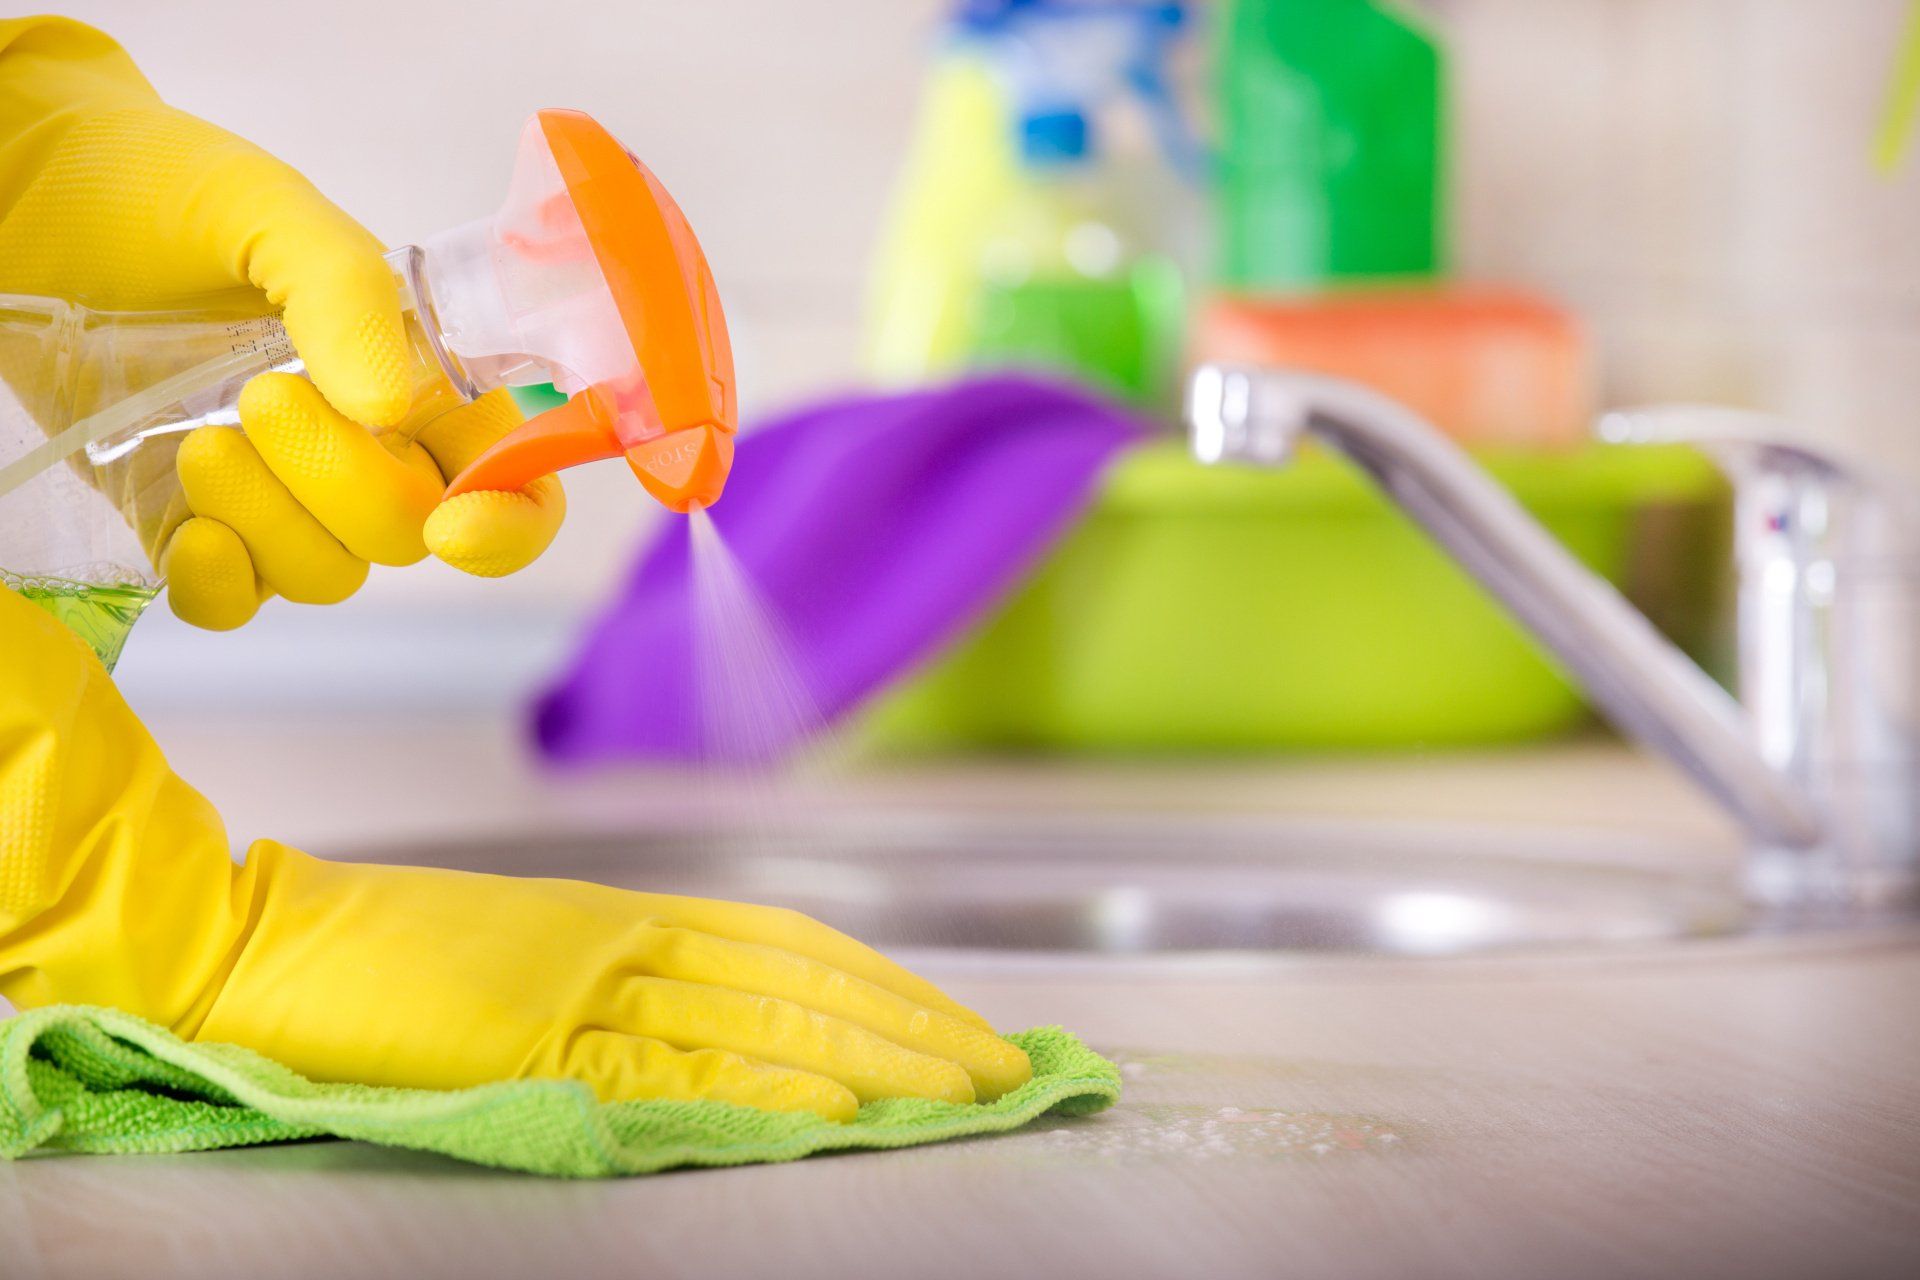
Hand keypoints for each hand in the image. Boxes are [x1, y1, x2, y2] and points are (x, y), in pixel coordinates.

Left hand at [0, 17, 562, 628]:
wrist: (26, 199)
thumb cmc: (157, 185)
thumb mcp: (263, 208)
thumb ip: (343, 290)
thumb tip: (383, 405)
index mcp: (419, 373)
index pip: (513, 477)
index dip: (509, 522)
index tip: (454, 526)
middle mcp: (368, 448)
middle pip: (409, 535)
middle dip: (342, 482)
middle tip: (260, 395)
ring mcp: (281, 496)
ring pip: (328, 575)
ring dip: (269, 520)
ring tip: (201, 439)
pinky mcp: (192, 526)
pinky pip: (236, 604)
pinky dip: (221, 585)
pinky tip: (192, 532)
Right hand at [195, 847, 1030, 1117]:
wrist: (263, 939)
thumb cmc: (392, 954)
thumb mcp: (535, 951)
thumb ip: (630, 981)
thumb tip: (732, 1032)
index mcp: (634, 910)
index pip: (801, 945)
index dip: (894, 985)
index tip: (966, 1025)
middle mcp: (632, 937)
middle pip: (810, 982)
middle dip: (920, 1026)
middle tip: (1010, 1068)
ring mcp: (587, 985)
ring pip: (766, 1021)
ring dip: (876, 1061)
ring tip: (964, 1096)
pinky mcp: (536, 1041)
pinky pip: (669, 1069)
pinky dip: (760, 1090)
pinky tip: (830, 1114)